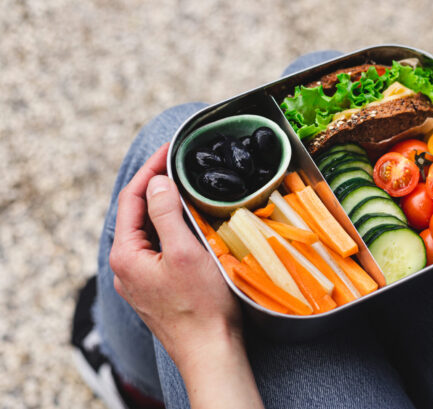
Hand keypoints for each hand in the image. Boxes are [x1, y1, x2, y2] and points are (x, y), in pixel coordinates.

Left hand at [109, 144, 263, 407]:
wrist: (210, 351)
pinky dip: (169, 229)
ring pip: (147, 231)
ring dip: (163, 207)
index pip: (131, 199)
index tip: (169, 149)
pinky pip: (156, 248)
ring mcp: (139, 280)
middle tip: (178, 162)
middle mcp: (126, 267)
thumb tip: (157, 181)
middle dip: (155, 185)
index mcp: (126, 255)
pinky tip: (187, 223)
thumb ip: (166, 213)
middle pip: (136, 214)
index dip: (149, 170)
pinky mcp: (154, 288)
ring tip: (185, 185)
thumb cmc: (202, 306)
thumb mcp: (185, 252)